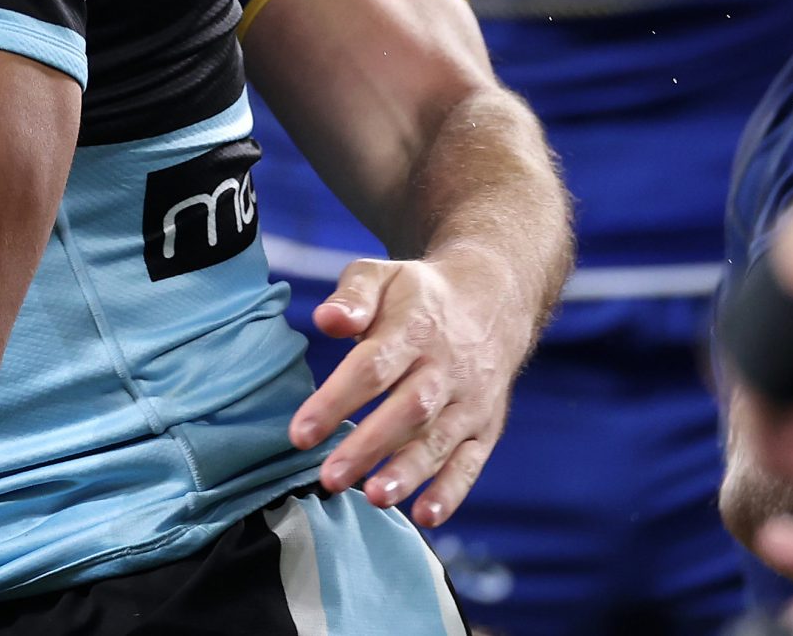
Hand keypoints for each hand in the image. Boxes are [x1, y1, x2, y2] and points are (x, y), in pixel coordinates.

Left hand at [292, 252, 523, 527]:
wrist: (493, 301)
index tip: (299, 434)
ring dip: (408, 473)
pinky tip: (425, 517)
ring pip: (440, 441)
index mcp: (415, 329)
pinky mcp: (486, 427)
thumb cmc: (419, 295)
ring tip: (373, 498)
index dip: (336, 401)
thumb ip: (353, 296)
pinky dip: (452, 492)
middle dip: (368, 447)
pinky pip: (472, 462)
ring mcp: (470, 401)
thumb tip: (326, 319)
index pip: (373, 367)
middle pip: (408, 410)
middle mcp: (446, 368)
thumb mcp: (383, 276)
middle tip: (329, 477)